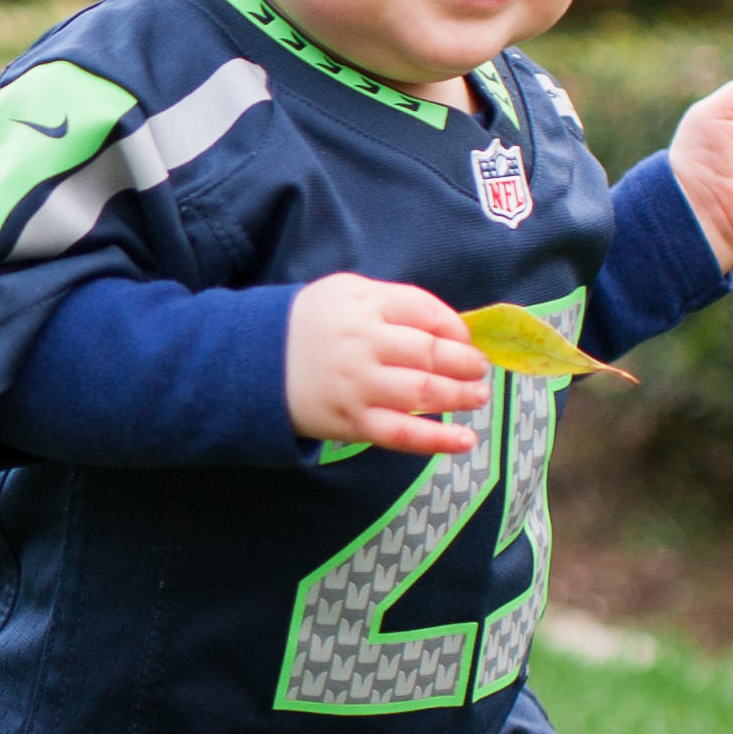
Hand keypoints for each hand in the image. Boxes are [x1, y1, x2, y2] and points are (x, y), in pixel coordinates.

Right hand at [286, 274, 490, 453]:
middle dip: (465, 362)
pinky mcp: (352, 422)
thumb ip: (392, 303)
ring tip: (479, 396)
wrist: (252, 363)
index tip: (465, 340)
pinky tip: (465, 441)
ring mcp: (358, 384)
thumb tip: (449, 329)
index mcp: (364, 304)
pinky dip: (438, 440)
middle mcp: (363, 342)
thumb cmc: (308, 325)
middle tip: (480, 369)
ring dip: (461, 395)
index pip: (425, 312)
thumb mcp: (344, 293)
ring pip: (424, 391)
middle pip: (430, 352)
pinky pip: (403, 433)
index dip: (455, 328)